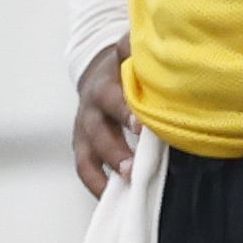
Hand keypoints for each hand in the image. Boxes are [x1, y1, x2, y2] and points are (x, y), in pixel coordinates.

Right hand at [71, 38, 136, 198]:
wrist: (98, 72)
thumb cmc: (124, 67)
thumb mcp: (130, 52)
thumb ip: (137, 49)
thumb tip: (159, 44)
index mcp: (105, 84)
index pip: (111, 97)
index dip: (124, 112)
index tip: (140, 127)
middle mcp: (91, 108)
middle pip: (97, 131)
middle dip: (115, 149)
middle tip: (133, 167)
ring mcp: (84, 129)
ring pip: (88, 152)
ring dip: (107, 169)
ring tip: (127, 184)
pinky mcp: (83, 146)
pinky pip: (85, 169)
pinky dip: (98, 185)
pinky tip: (114, 199)